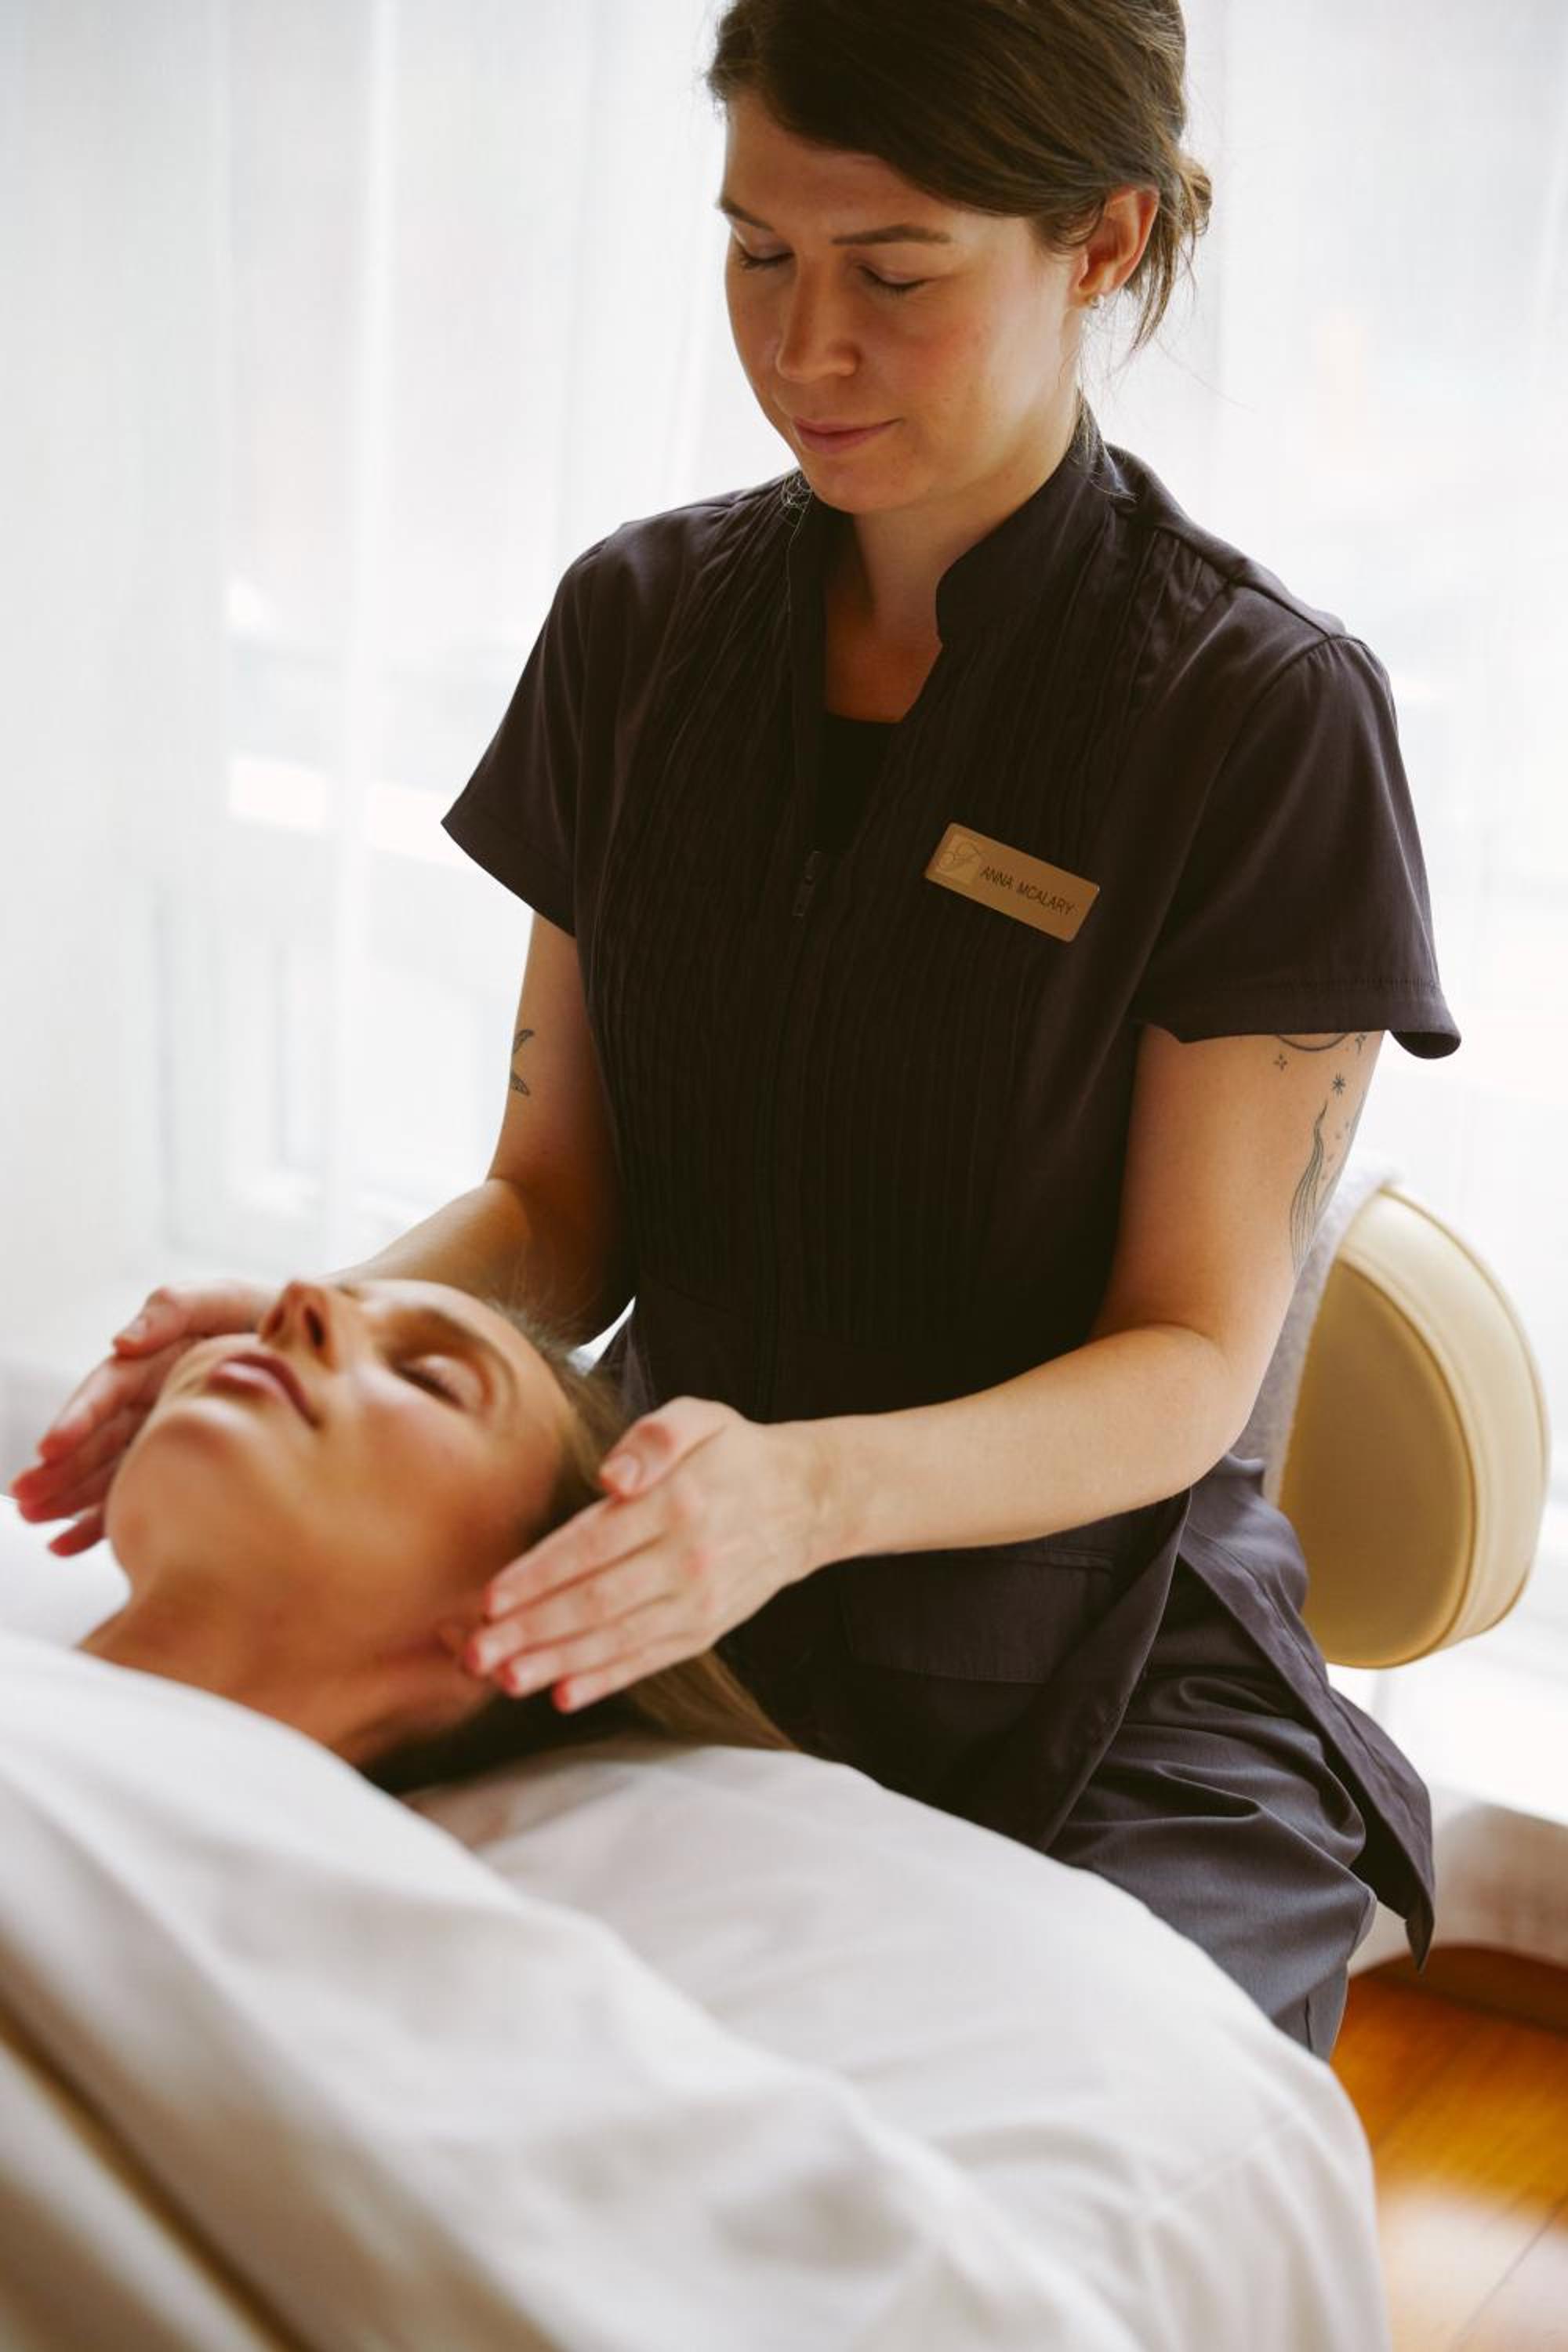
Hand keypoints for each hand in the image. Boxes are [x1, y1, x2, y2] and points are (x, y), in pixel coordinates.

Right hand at [6, 1278, 276, 1555]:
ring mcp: (161, 1434)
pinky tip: (69, 1543)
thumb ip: (174, 1308)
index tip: (51, 1448)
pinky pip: (137, 1491)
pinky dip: (103, 1518)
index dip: (76, 1418)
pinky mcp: (181, 1460)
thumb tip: (123, 1341)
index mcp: (151, 1362)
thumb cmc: (264, 1313)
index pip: (105, 1393)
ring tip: (36, 1524)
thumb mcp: (222, 1300)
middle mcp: (148, 1401)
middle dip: (58, 1469)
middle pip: (94, 1438)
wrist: (318, 1345)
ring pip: (106, 1470)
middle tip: (25, 1500)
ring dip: (68, 1498)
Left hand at [457, 1397, 830, 1711]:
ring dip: (556, 1663)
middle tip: (473, 1652)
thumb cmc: (734, 1454)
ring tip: (505, 1679)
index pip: (593, 1545)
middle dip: (529, 1630)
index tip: (490, 1598)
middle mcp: (688, 1560)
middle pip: (595, 1602)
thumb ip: (655, 1436)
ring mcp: (698, 1602)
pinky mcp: (705, 1630)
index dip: (538, 1575)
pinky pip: (648, 1659)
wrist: (805, 1502)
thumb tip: (611, 1477)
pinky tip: (564, 1695)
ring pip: (616, 1639)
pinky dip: (605, 1680)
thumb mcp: (701, 1417)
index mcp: (677, 1503)